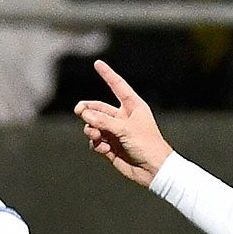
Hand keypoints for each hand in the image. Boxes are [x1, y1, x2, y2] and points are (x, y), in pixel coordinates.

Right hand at [74, 60, 172, 187]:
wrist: (153, 170)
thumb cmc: (146, 145)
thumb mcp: (125, 129)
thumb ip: (103, 121)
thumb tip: (85, 115)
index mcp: (133, 107)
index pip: (118, 86)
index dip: (107, 75)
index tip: (97, 63)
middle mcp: (123, 118)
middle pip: (98, 108)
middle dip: (87, 109)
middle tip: (79, 111)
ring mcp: (116, 133)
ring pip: (94, 125)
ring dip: (91, 129)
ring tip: (95, 135)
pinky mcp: (111, 147)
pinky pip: (96, 141)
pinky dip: (96, 144)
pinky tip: (104, 149)